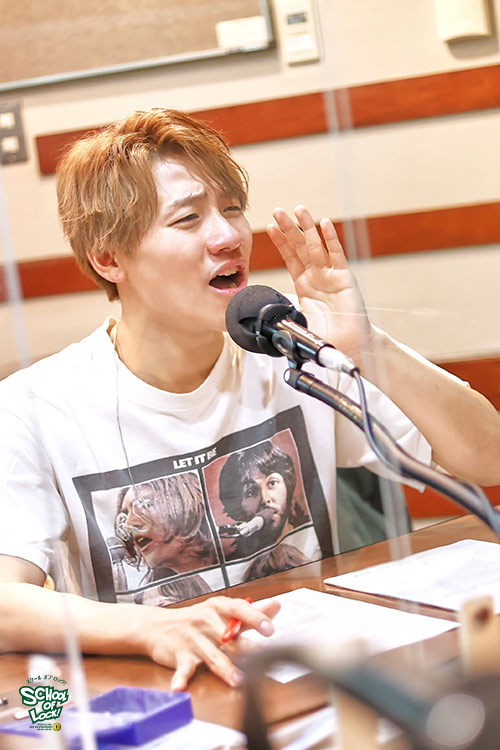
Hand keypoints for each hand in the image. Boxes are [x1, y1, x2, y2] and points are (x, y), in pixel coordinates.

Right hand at [144, 595, 279, 690]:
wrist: (157, 625)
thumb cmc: (197, 620)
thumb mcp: (221, 611)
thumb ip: (250, 613)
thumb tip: (277, 606)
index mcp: (219, 607)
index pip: (239, 610)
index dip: (255, 618)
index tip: (270, 629)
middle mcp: (206, 621)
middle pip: (231, 638)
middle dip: (247, 651)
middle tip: (262, 661)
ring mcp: (193, 639)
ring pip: (213, 656)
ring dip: (225, 669)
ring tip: (238, 680)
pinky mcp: (179, 655)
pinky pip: (182, 668)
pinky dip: (180, 678)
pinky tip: (179, 687)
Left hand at [267, 205, 374, 363]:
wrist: (347, 346)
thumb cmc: (326, 336)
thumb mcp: (297, 322)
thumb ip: (284, 313)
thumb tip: (266, 312)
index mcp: (304, 285)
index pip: (290, 257)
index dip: (281, 242)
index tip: (270, 227)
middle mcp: (316, 276)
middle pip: (301, 246)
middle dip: (290, 228)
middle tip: (279, 211)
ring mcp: (330, 274)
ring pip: (316, 246)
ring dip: (307, 227)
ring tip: (298, 210)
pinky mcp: (344, 278)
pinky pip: (336, 254)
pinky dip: (331, 238)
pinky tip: (324, 224)